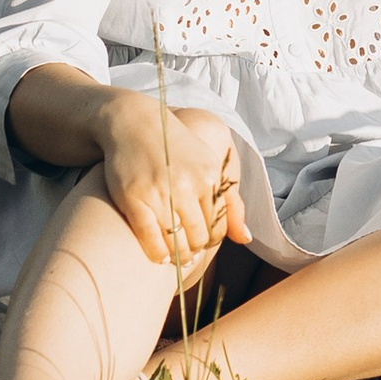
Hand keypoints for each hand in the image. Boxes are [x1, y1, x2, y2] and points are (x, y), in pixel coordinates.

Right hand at [96, 91, 246, 271]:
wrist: (134, 123)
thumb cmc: (176, 147)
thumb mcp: (210, 165)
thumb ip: (231, 202)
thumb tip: (246, 239)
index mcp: (209, 177)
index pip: (219, 226)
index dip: (211, 240)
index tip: (201, 242)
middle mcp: (187, 186)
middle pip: (198, 237)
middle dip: (194, 250)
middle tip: (187, 253)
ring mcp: (160, 193)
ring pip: (176, 242)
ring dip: (177, 256)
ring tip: (174, 257)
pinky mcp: (134, 198)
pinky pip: (150, 238)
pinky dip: (156, 253)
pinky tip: (158, 256)